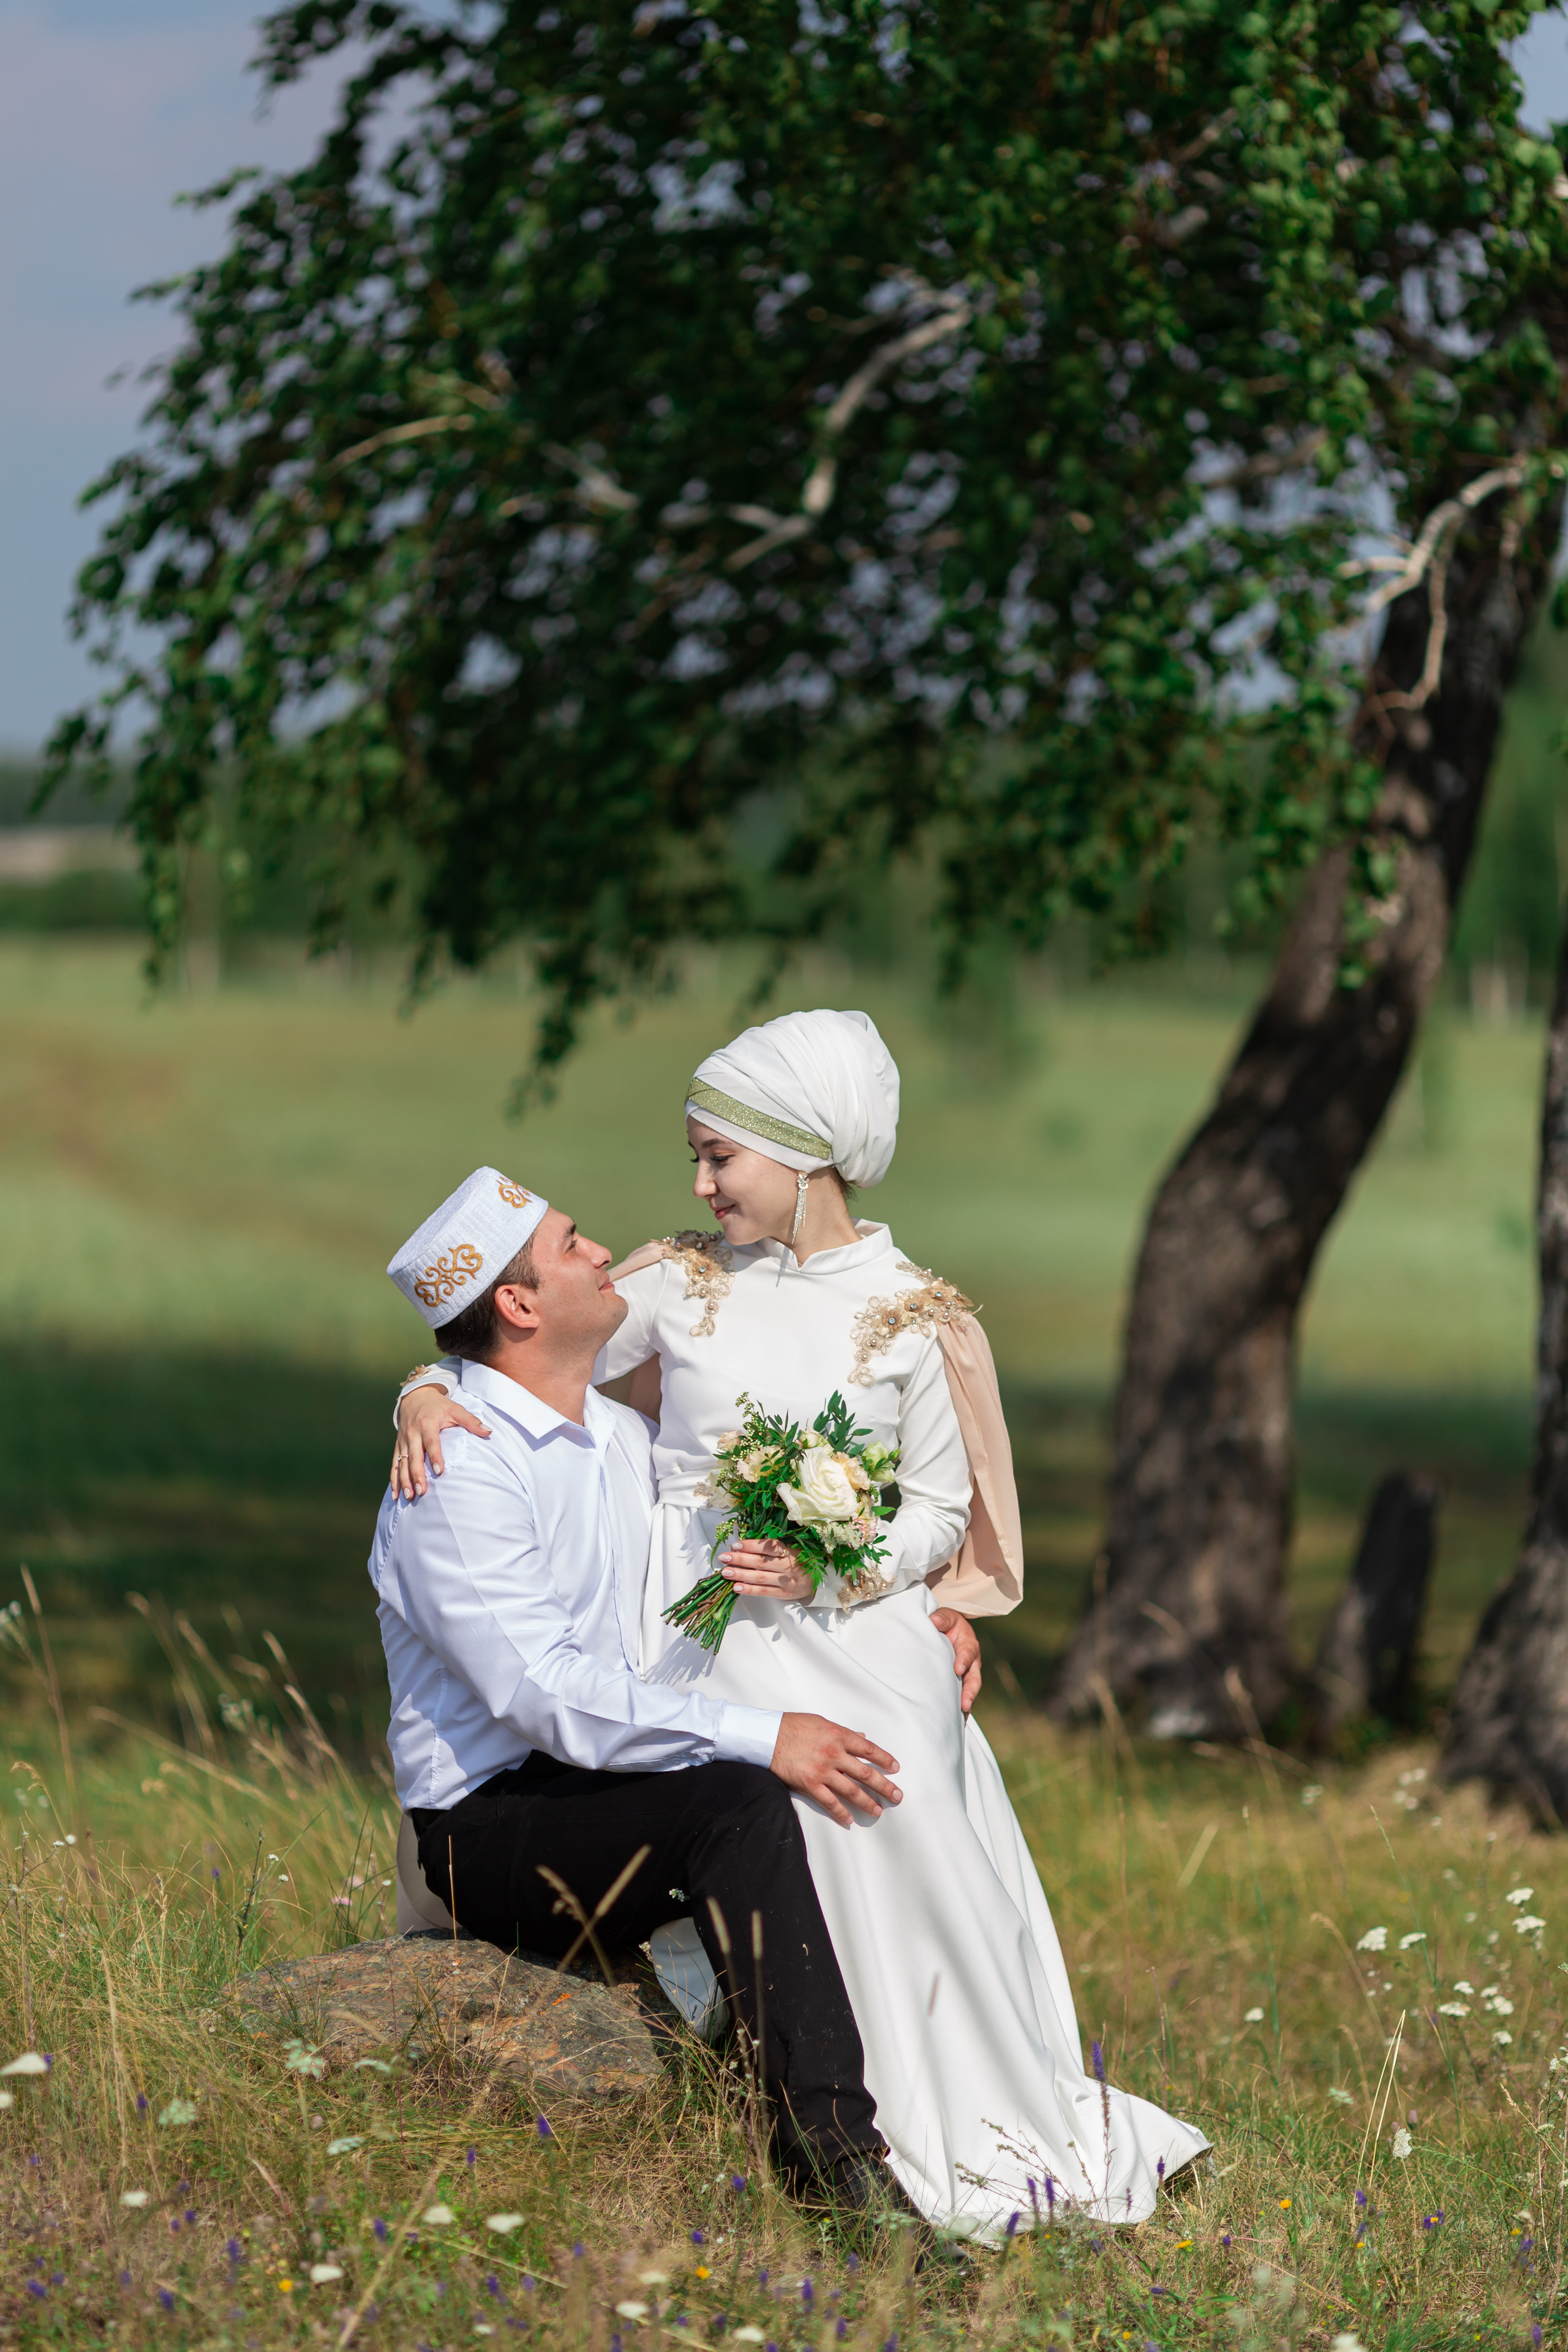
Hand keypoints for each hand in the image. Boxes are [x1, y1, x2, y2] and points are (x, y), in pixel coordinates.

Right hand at [391, 1383, 488, 1499]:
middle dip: (416, 1475)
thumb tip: (489, 1432)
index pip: (431, 1442)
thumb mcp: (455, 1409)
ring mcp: (403, 1441)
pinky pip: (394, 1464)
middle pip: (414, 1456)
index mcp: (427, 1424)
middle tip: (421, 1491)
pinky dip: (394, 1480)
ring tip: (409, 1496)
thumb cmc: (438, 1405)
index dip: (435, 1457)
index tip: (440, 1471)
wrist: (414, 1396)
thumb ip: (471, 1421)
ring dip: (404, 1481)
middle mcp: (412, 1433)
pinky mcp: (398, 1446)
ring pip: (401, 1463)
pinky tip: (396, 1495)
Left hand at [718, 1537, 814, 1602]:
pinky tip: (736, 1587)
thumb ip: (772, 1548)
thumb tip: (744, 1545)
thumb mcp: (791, 1550)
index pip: (769, 1547)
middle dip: (740, 1559)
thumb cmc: (799, 1563)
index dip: (752, 1545)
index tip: (736, 1545)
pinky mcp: (782, 1594)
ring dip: (741, 1574)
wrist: (816, 1583)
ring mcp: (784, 1581)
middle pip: (761, 1562)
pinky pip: (763, 1592)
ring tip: (725, 1572)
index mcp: (789, 1552)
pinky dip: (749, 1590)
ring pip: (760, 1577)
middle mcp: (787, 1566)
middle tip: (724, 1557)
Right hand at [769, 1714, 901, 1828]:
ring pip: (851, 1790)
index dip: (884, 1760)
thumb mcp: (822, 1723)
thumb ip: (843, 1732)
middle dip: (883, 1786)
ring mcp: (823, 1771)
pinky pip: (829, 1801)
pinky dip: (840, 1812)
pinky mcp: (809, 1784)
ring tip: (877, 1811)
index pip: (869, 1750)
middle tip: (897, 1796)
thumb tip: (861, 1737)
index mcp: (839, 1736)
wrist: (768, 1736)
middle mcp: (834, 1754)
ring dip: (866, 1802)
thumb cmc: (794, 1726)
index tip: (895, 1768)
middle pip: (865, 1773)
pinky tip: (849, 1819)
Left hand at [930, 1608, 980, 1715]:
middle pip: (974, 1678)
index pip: (968, 1652)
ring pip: (969, 1691)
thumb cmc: (946, 1623)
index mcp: (968, 1644)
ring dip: (966, 1703)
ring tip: (962, 1716)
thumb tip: (934, 1621)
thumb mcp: (946, 1616)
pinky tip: (956, 1722)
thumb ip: (942, 1618)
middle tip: (965, 1703)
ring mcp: (967, 1675)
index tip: (957, 1669)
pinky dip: (960, 1709)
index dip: (964, 1660)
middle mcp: (971, 1663)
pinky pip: (962, 1697)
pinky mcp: (960, 1684)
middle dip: (970, 1691)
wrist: (947, 1631)